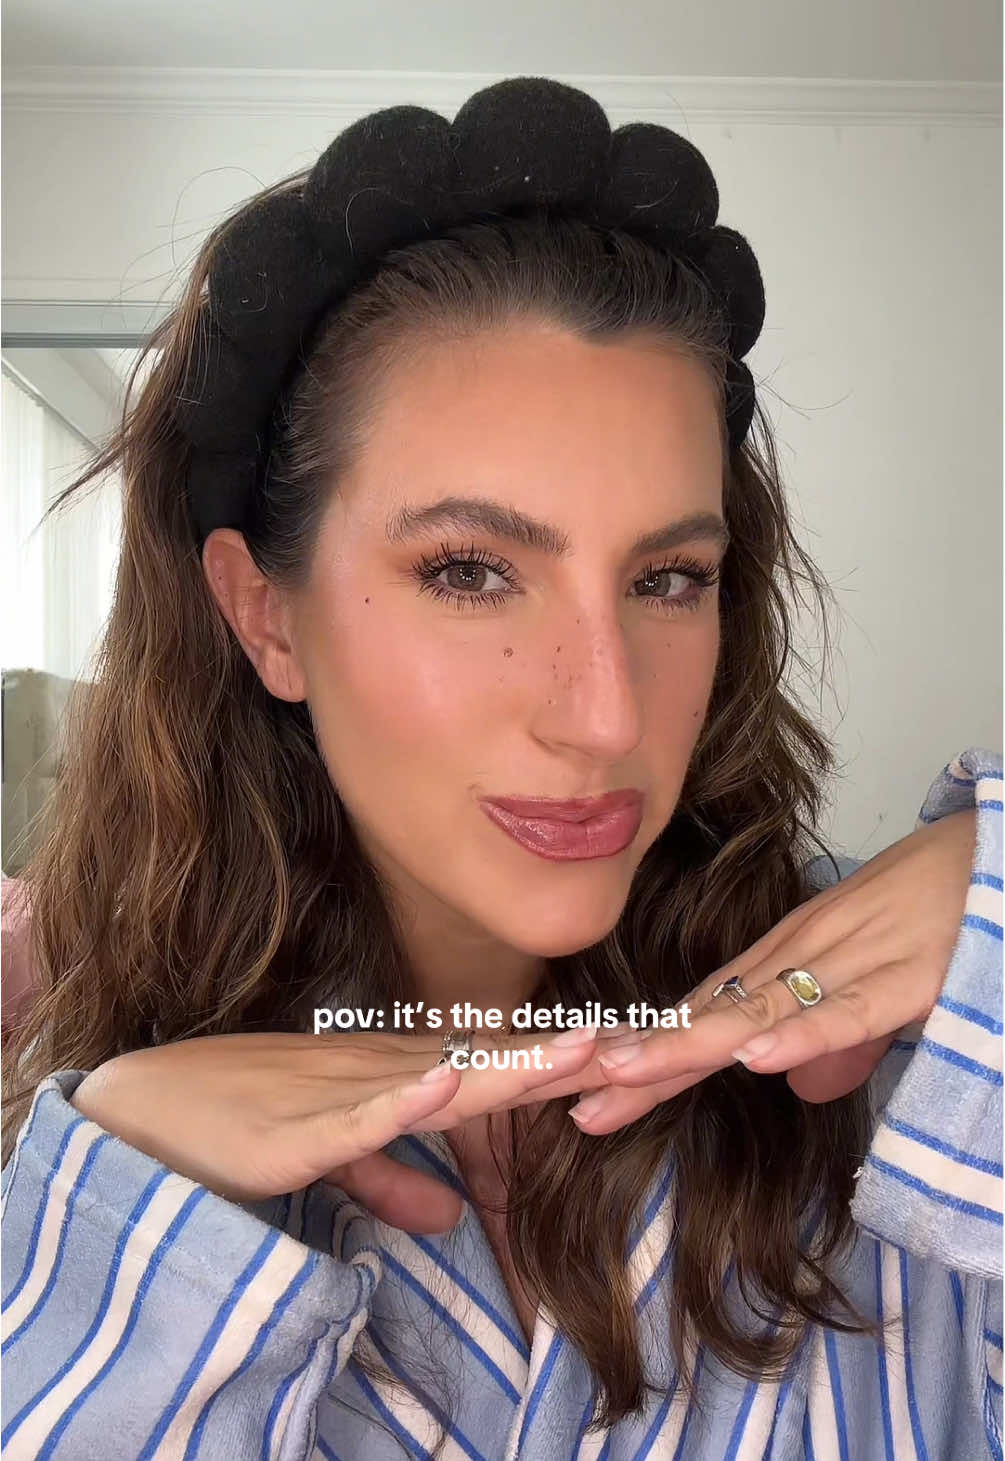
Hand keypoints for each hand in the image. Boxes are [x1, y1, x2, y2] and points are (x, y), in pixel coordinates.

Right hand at [68, 1026, 602, 1229]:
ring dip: (515, 1064)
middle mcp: (383, 1072)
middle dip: (569, 1059)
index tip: (633, 1055)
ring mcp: (346, 1093)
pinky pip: (364, 1114)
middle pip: (493, 1064)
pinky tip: (453, 1078)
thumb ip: (390, 1180)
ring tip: (583, 1046)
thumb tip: (451, 1215)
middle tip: (651, 1043)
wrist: (148, 1107)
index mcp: (393, 1080)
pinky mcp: (303, 1126)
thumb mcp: (329, 1160)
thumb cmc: (237, 1123)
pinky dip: (410, 1098)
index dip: (562, 1064)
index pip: (494, 1068)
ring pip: (446, 1078)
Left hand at [563, 807, 976, 1133]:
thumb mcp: (874, 982)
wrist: (1001, 850)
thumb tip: (784, 1081)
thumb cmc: (939, 907)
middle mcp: (807, 953)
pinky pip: (849, 1010)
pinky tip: (753, 1060)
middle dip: (645, 1060)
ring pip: (762, 1010)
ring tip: (626, 1075)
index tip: (587, 1090)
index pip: (706, 1009)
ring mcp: (854, 959)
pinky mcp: (909, 975)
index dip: (649, 1051)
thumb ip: (833, 1032)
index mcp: (793, 955)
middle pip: (714, 1013)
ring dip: (692, 1045)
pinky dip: (803, 1034)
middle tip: (576, 1103)